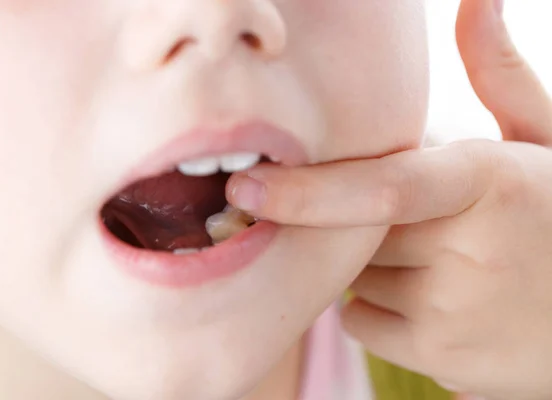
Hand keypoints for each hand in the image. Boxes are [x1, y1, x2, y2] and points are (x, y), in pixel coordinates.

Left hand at [226, 0, 551, 397]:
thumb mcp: (546, 143)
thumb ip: (500, 75)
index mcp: (493, 182)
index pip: (385, 188)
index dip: (308, 191)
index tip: (245, 185)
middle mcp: (473, 251)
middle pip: (354, 231)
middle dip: (356, 219)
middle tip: (410, 216)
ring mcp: (456, 315)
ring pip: (354, 277)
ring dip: (370, 262)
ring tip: (435, 257)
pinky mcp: (442, 360)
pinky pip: (360, 321)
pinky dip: (373, 305)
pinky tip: (428, 295)